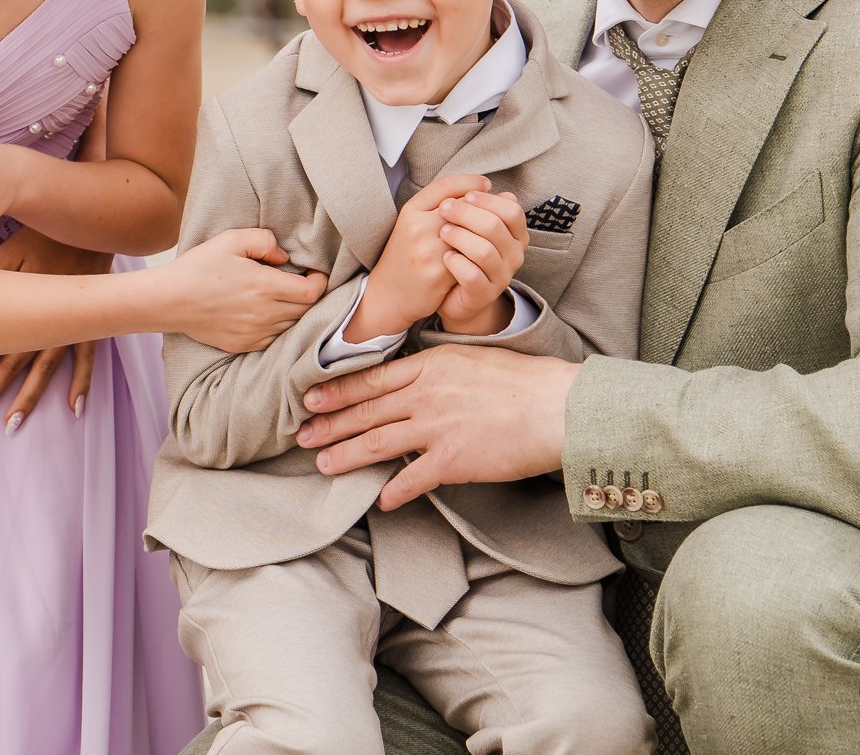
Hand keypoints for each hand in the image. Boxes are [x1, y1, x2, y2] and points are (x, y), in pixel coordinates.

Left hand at [0, 227, 110, 432]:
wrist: (86, 223)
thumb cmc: (41, 235)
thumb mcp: (10, 253)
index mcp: (19, 302)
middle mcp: (43, 320)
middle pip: (13, 364)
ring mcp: (67, 324)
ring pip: (44, 369)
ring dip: (28, 398)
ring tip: (11, 424)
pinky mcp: (87, 322)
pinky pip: (86, 358)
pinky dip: (81, 383)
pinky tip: (74, 408)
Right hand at [164, 228, 325, 352]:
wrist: (170, 300)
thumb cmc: (199, 267)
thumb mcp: (231, 239)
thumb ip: (264, 240)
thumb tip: (285, 257)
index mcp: (264, 287)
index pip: (312, 292)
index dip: (320, 280)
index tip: (313, 272)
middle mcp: (264, 314)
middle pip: (307, 310)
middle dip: (310, 295)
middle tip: (300, 281)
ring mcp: (255, 333)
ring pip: (293, 325)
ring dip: (295, 311)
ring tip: (282, 296)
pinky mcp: (245, 345)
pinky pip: (275, 339)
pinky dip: (278, 326)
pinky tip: (267, 312)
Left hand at [296, 345, 579, 509]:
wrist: (557, 407)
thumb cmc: (524, 381)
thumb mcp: (472, 358)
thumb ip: (438, 370)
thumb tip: (415, 379)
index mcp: (430, 365)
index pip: (371, 379)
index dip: (337, 391)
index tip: (311, 398)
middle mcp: (426, 394)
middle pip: (365, 411)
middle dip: (329, 425)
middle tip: (302, 436)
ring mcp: (436, 428)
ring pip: (377, 442)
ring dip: (346, 455)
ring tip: (323, 465)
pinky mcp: (453, 460)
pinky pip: (412, 478)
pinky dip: (394, 492)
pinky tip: (381, 501)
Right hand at [351, 174, 490, 340]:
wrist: (389, 292)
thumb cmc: (406, 252)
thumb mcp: (414, 221)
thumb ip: (440, 201)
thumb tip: (481, 186)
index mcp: (411, 210)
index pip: (447, 184)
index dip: (471, 182)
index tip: (486, 185)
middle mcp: (418, 227)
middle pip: (463, 206)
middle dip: (482, 206)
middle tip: (494, 209)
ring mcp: (428, 251)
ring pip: (470, 233)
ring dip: (484, 232)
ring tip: (491, 232)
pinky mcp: (438, 274)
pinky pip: (469, 259)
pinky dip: (478, 255)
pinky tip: (483, 254)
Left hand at [434, 190, 527, 334]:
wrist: (453, 293)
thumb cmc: (463, 252)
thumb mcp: (470, 225)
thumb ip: (477, 204)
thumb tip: (484, 183)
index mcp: (516, 234)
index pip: (511, 211)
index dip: (487, 200)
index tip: (464, 195)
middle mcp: (515, 255)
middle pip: (495, 227)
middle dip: (466, 213)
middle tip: (444, 209)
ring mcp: (502, 277)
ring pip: (484, 251)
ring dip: (459, 236)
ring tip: (442, 232)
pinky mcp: (484, 294)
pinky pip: (472, 275)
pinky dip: (456, 262)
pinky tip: (445, 256)